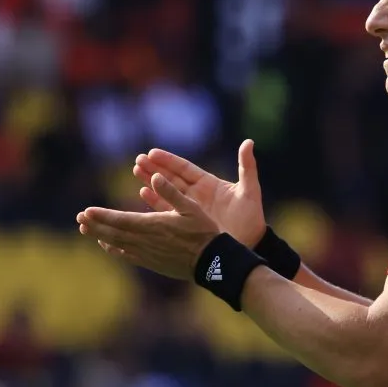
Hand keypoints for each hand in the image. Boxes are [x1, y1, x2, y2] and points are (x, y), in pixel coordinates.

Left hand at [77, 174, 219, 279]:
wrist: (212, 262)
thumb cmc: (204, 232)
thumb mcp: (191, 208)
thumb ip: (171, 192)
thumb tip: (155, 176)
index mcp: (154, 225)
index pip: (121, 220)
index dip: (102, 216)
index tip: (86, 211)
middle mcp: (146, 241)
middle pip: (114, 233)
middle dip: (95, 225)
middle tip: (79, 219)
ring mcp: (147, 253)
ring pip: (117, 244)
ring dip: (100, 236)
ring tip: (86, 229)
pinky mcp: (151, 262)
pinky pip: (127, 255)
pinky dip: (114, 249)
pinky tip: (106, 244)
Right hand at [133, 140, 265, 247]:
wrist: (249, 244)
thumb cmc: (251, 217)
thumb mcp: (249, 190)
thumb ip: (247, 166)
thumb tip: (249, 142)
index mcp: (209, 183)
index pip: (185, 168)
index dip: (169, 161)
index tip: (152, 152)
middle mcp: (196, 194)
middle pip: (171, 177)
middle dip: (155, 168)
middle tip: (138, 160)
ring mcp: (190, 209)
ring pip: (166, 191)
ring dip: (151, 181)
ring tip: (136, 171)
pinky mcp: (186, 223)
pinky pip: (167, 209)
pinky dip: (156, 201)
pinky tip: (143, 193)